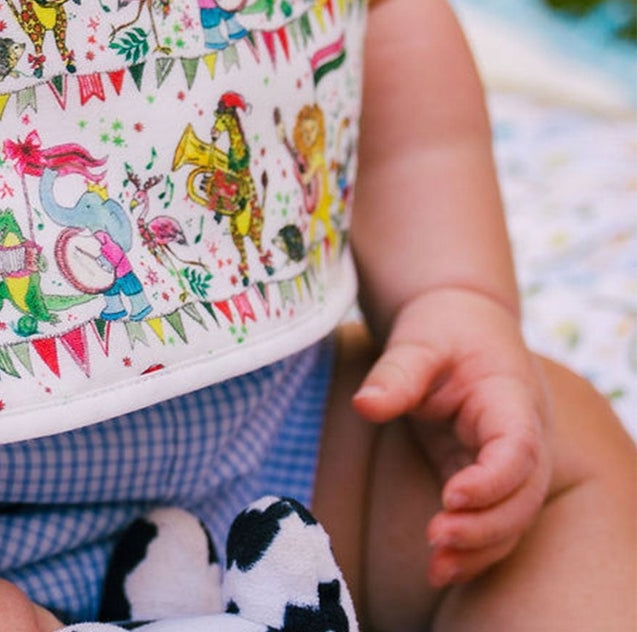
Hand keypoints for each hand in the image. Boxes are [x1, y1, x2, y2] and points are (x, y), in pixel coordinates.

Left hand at [354, 285, 550, 587]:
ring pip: (513, 520)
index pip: (519, 450)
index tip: (452, 496)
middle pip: (523, 497)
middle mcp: (525, 439)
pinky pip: (492, 522)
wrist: (465, 321)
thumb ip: (396, 372)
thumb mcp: (419, 339)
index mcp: (512, 400)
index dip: (492, 481)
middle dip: (485, 527)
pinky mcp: (487, 479)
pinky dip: (473, 549)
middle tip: (436, 539)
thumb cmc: (445, 327)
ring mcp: (512, 464)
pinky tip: (439, 568)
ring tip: (436, 567)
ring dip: (479, 548)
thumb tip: (364, 405)